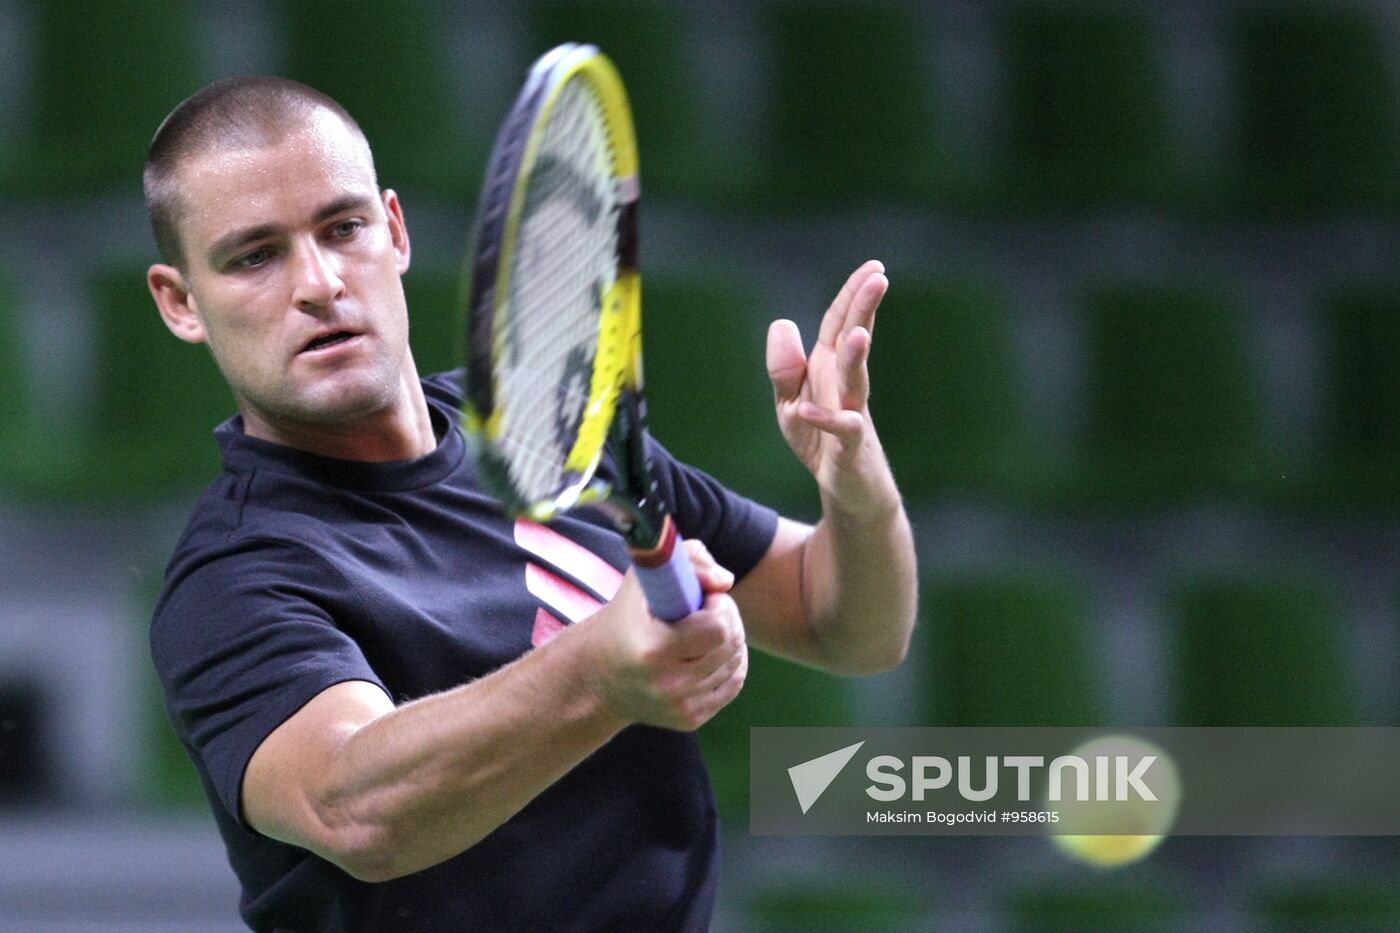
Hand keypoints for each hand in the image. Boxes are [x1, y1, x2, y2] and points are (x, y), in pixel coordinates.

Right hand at [580, 539, 746, 731]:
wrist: (597, 678)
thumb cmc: (624, 619)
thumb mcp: (642, 580)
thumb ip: (687, 561)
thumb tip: (725, 580)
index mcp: (653, 650)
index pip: (718, 628)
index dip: (719, 606)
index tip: (703, 598)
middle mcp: (667, 685)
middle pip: (731, 644)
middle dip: (727, 618)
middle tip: (707, 609)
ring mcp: (679, 706)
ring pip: (735, 663)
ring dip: (729, 639)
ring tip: (703, 629)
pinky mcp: (690, 719)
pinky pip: (733, 684)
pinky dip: (730, 664)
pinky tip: (710, 651)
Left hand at [766, 260, 895, 515]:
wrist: (848, 489)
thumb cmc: (820, 441)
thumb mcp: (788, 402)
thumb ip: (783, 366)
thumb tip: (782, 322)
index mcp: (830, 367)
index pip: (840, 323)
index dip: (853, 294)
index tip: (875, 266)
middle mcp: (845, 384)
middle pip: (854, 340)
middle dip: (864, 310)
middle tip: (880, 278)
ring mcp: (851, 414)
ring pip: (856, 381)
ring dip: (856, 359)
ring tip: (860, 335)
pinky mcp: (849, 448)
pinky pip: (841, 431)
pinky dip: (826, 421)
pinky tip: (808, 411)